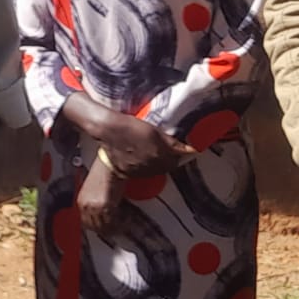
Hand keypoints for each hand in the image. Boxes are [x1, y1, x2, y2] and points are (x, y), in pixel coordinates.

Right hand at [62, 98, 191, 177]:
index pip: (178, 159)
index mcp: (159, 154)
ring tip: (156, 153)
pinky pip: (143, 173)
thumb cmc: (130, 126)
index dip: (181, 154)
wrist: (107, 130)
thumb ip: (172, 142)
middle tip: (170, 150)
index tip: (184, 149)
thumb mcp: (153, 130)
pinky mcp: (128, 172)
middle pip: (168, 167)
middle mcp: (150, 165)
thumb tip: (191, 150)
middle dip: (172, 159)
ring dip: (160, 164)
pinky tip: (144, 158)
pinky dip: (147, 167)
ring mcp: (138, 170)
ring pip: (156, 171)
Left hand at [76, 158, 125, 235]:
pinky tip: (127, 219)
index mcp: (81, 201)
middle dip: (107, 230)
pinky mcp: (106, 207)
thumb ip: (95, 201)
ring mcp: (95, 208)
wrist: (110, 165)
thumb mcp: (94, 189)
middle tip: (117, 229)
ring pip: (105, 227)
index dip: (97, 227)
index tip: (105, 228)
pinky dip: (122, 223)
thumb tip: (103, 212)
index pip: (86, 222)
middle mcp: (86, 206)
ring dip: (116, 228)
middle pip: (95, 227)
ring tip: (124, 224)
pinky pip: (114, 222)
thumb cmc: (104, 172)